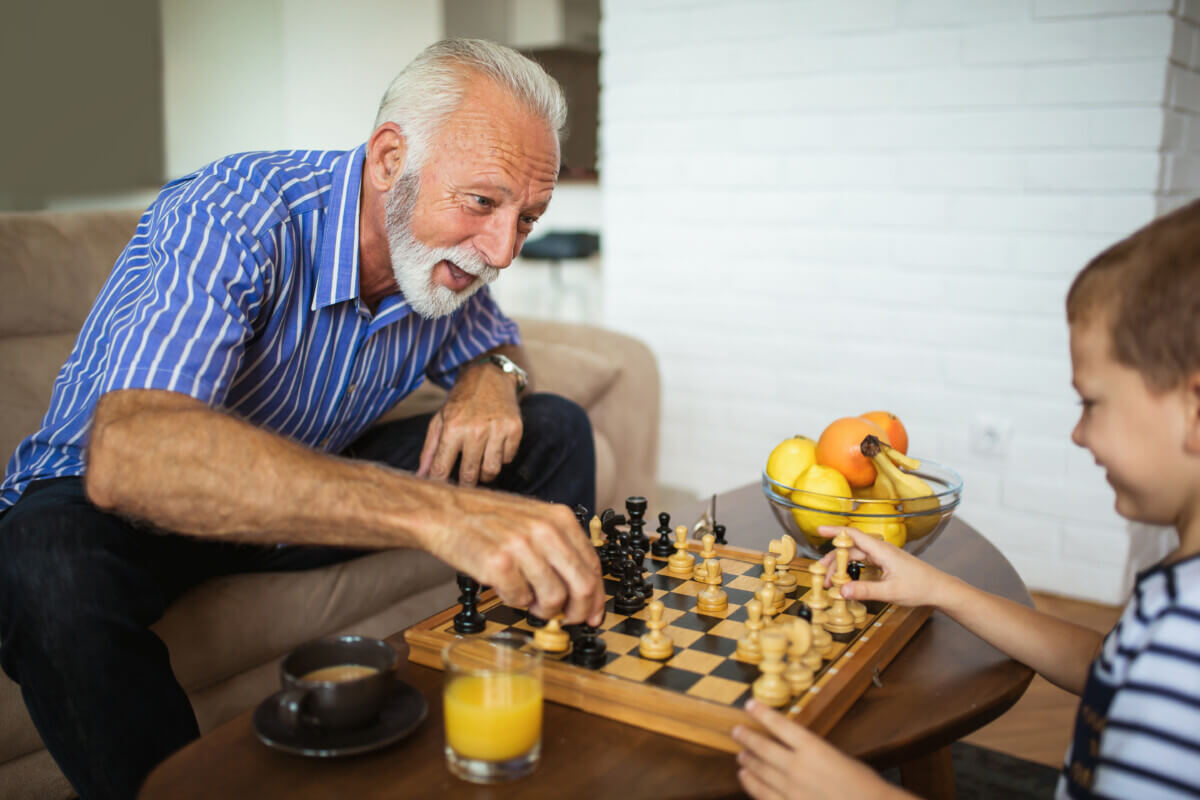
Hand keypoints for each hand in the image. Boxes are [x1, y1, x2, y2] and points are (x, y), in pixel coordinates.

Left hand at [418, 360, 521, 486]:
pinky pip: (508, 458)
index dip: (440, 484)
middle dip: (465, 484)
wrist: (490, 376)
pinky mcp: (515, 428)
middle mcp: (476, 430)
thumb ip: (429, 451)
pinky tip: (494, 446)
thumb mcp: (440, 420)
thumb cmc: (461, 401)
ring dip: (484, 473)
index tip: (442, 491)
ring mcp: (497, 429)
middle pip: (470, 475)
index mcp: (453, 428)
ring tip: (479, 465)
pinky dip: (501, 457)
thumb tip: (420, 477)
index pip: (442, 468)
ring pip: (491, 470)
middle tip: (464, 483)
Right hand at [425, 484, 605, 625]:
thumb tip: (581, 586)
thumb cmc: (486, 518)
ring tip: (528, 599)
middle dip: (578, 612)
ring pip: (554, 599)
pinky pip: (520, 600)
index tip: (593, 613)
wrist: (443, 511)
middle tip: (566, 619)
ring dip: (543, 610)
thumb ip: (558, 547)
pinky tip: (505, 588)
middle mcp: (545, 531)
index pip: (593, 566)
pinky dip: (514, 601)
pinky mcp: (499, 564)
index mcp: (559, 519)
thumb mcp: (533, 520)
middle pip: (583, 587)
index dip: (597, 597)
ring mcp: (523, 547)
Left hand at [733, 700, 911, 799]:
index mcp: (813, 748)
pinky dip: (751, 784)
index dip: (762, 713)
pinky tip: (745, 778)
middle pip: (763, 747)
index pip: (780, 725)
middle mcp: (797, 766)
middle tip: (736, 731)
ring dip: (747, 760)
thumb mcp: (838, 757)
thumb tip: (793, 747)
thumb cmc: (862, 784)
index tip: (749, 705)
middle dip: (747, 738)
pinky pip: (762, 794)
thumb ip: (813, 752)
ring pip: (759, 771)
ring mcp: (791, 789)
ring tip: (741, 755)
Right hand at [816, 525, 950, 607]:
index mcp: (881, 550)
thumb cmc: (919, 587)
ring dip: (842, 567)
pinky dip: (852, 570)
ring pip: (856, 557)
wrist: (939, 589)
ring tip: (831, 582)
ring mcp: (883, 557)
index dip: (835, 531)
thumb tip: (842, 590)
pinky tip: (847, 580)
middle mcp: (880, 550)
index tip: (819, 530)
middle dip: (833, 560)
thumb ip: (865, 591)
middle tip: (821, 575)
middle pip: (850, 549)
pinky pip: (864, 563)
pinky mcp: (885, 565)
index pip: (853, 535)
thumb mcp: (890, 592)